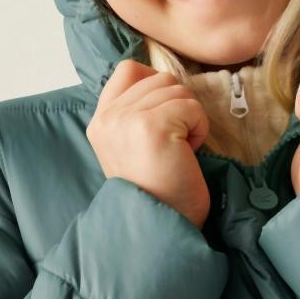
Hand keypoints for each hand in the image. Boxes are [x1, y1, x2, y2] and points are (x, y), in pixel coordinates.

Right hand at [87, 59, 211, 229]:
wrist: (161, 228)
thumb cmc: (158, 191)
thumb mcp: (132, 146)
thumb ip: (136, 112)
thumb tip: (164, 80)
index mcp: (100, 121)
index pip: (128, 69)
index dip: (156, 83)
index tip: (166, 117)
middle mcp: (109, 117)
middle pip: (160, 78)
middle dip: (177, 107)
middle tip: (171, 145)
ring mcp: (127, 120)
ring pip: (178, 89)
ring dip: (189, 119)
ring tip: (178, 151)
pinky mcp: (152, 126)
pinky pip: (192, 107)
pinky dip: (199, 129)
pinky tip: (186, 155)